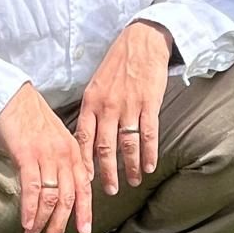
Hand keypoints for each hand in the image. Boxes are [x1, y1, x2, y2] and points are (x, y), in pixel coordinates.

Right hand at [0, 82, 93, 232]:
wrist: (13, 98)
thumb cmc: (31, 119)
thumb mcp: (57, 139)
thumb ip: (65, 161)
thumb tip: (70, 184)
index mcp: (73, 152)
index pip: (83, 187)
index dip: (84, 211)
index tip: (83, 230)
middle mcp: (64, 156)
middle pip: (69, 198)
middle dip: (61, 223)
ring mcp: (47, 157)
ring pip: (51, 197)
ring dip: (43, 221)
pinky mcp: (27, 156)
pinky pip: (32, 189)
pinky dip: (30, 210)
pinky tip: (26, 223)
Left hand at [77, 21, 172, 196]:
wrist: (141, 41)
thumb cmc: (118, 63)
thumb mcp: (96, 84)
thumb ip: (92, 110)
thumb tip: (88, 136)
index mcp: (90, 102)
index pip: (82, 139)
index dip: (84, 162)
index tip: (85, 180)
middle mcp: (107, 107)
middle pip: (104, 148)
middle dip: (106, 173)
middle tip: (109, 191)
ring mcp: (128, 106)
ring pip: (126, 145)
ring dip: (131, 167)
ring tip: (133, 182)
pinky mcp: (149, 103)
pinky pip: (148, 134)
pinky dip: (149, 153)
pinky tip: (150, 166)